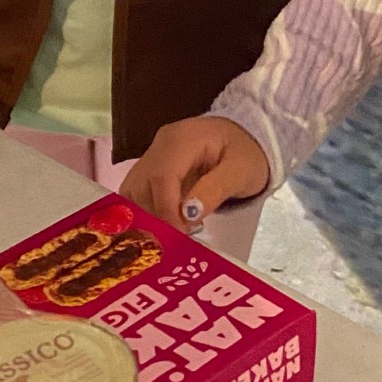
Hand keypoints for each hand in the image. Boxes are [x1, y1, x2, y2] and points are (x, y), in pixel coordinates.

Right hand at [123, 116, 270, 228]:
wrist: (247, 138)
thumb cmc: (248, 153)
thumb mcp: (242, 171)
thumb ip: (216, 190)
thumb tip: (188, 214)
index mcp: (184, 138)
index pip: (162, 176)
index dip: (165, 210)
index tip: (177, 238)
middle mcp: (161, 143)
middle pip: (142, 186)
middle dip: (154, 219)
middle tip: (173, 244)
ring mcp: (153, 155)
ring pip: (133, 193)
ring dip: (146, 219)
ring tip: (169, 238)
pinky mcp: (151, 169)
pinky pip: (137, 194)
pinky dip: (145, 215)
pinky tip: (162, 230)